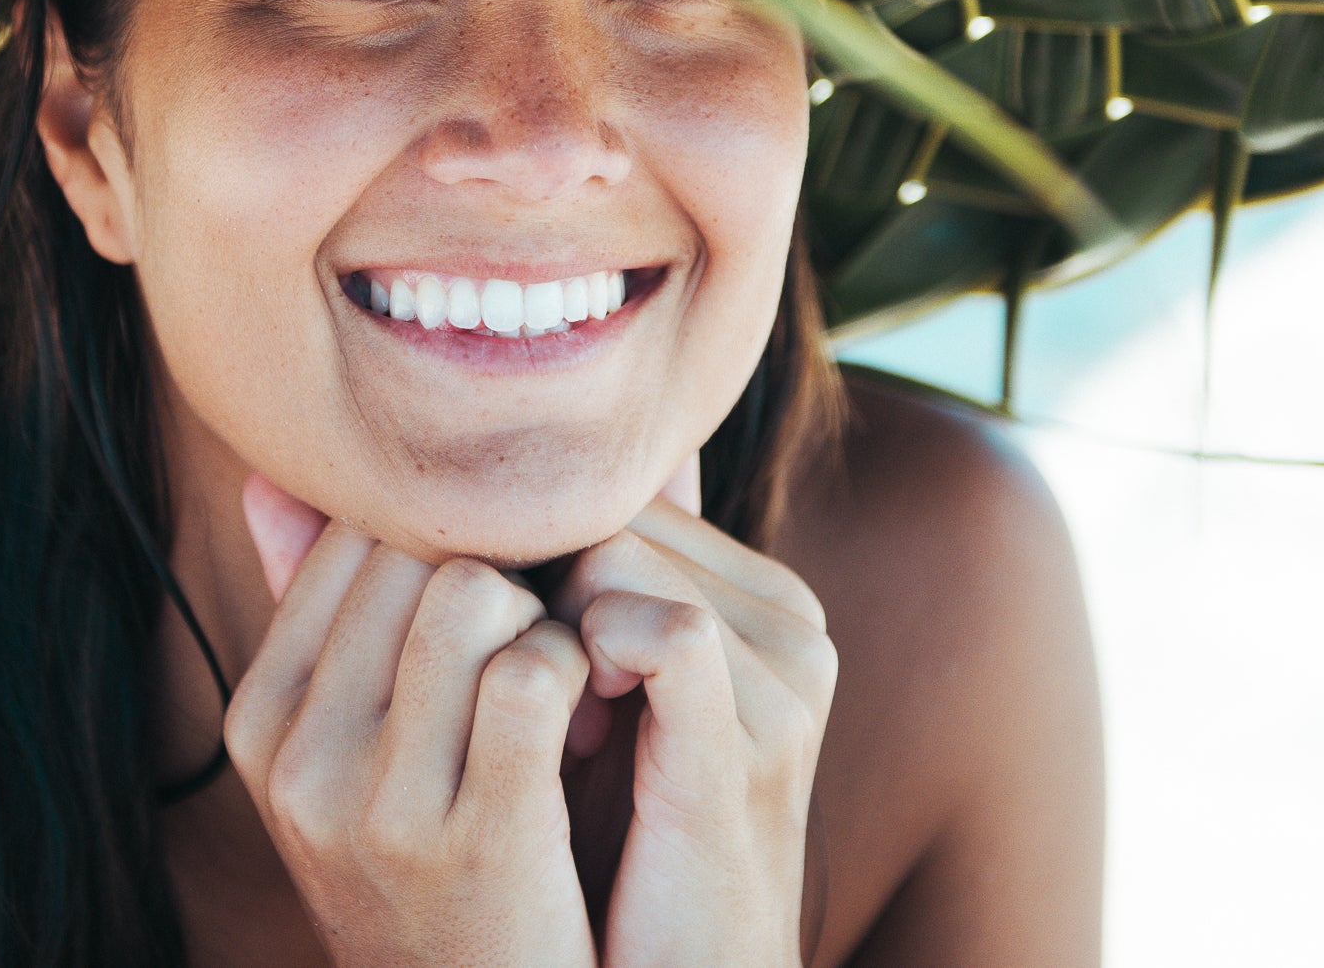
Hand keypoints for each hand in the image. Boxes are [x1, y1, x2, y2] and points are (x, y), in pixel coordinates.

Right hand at [225, 476, 597, 967]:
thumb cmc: (436, 860)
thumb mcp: (351, 751)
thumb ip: (319, 614)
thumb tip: (273, 478)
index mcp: (264, 716)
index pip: (353, 533)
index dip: (448, 532)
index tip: (500, 581)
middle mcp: (302, 757)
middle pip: (414, 548)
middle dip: (500, 564)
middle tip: (545, 618)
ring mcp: (380, 804)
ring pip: (471, 591)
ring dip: (541, 614)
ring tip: (563, 668)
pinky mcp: (478, 837)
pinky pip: (531, 671)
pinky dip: (576, 668)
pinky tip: (588, 709)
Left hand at [551, 469, 837, 967]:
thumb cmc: (623, 846)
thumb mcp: (612, 694)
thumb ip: (601, 586)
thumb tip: (542, 478)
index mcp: (765, 597)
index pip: (623, 491)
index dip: (550, 557)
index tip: (531, 653)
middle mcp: (792, 621)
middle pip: (612, 514)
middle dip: (546, 589)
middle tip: (540, 698)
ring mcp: (786, 679)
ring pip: (617, 557)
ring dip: (551, 633)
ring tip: (557, 727)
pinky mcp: (754, 741)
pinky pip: (665, 628)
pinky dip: (589, 662)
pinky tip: (575, 734)